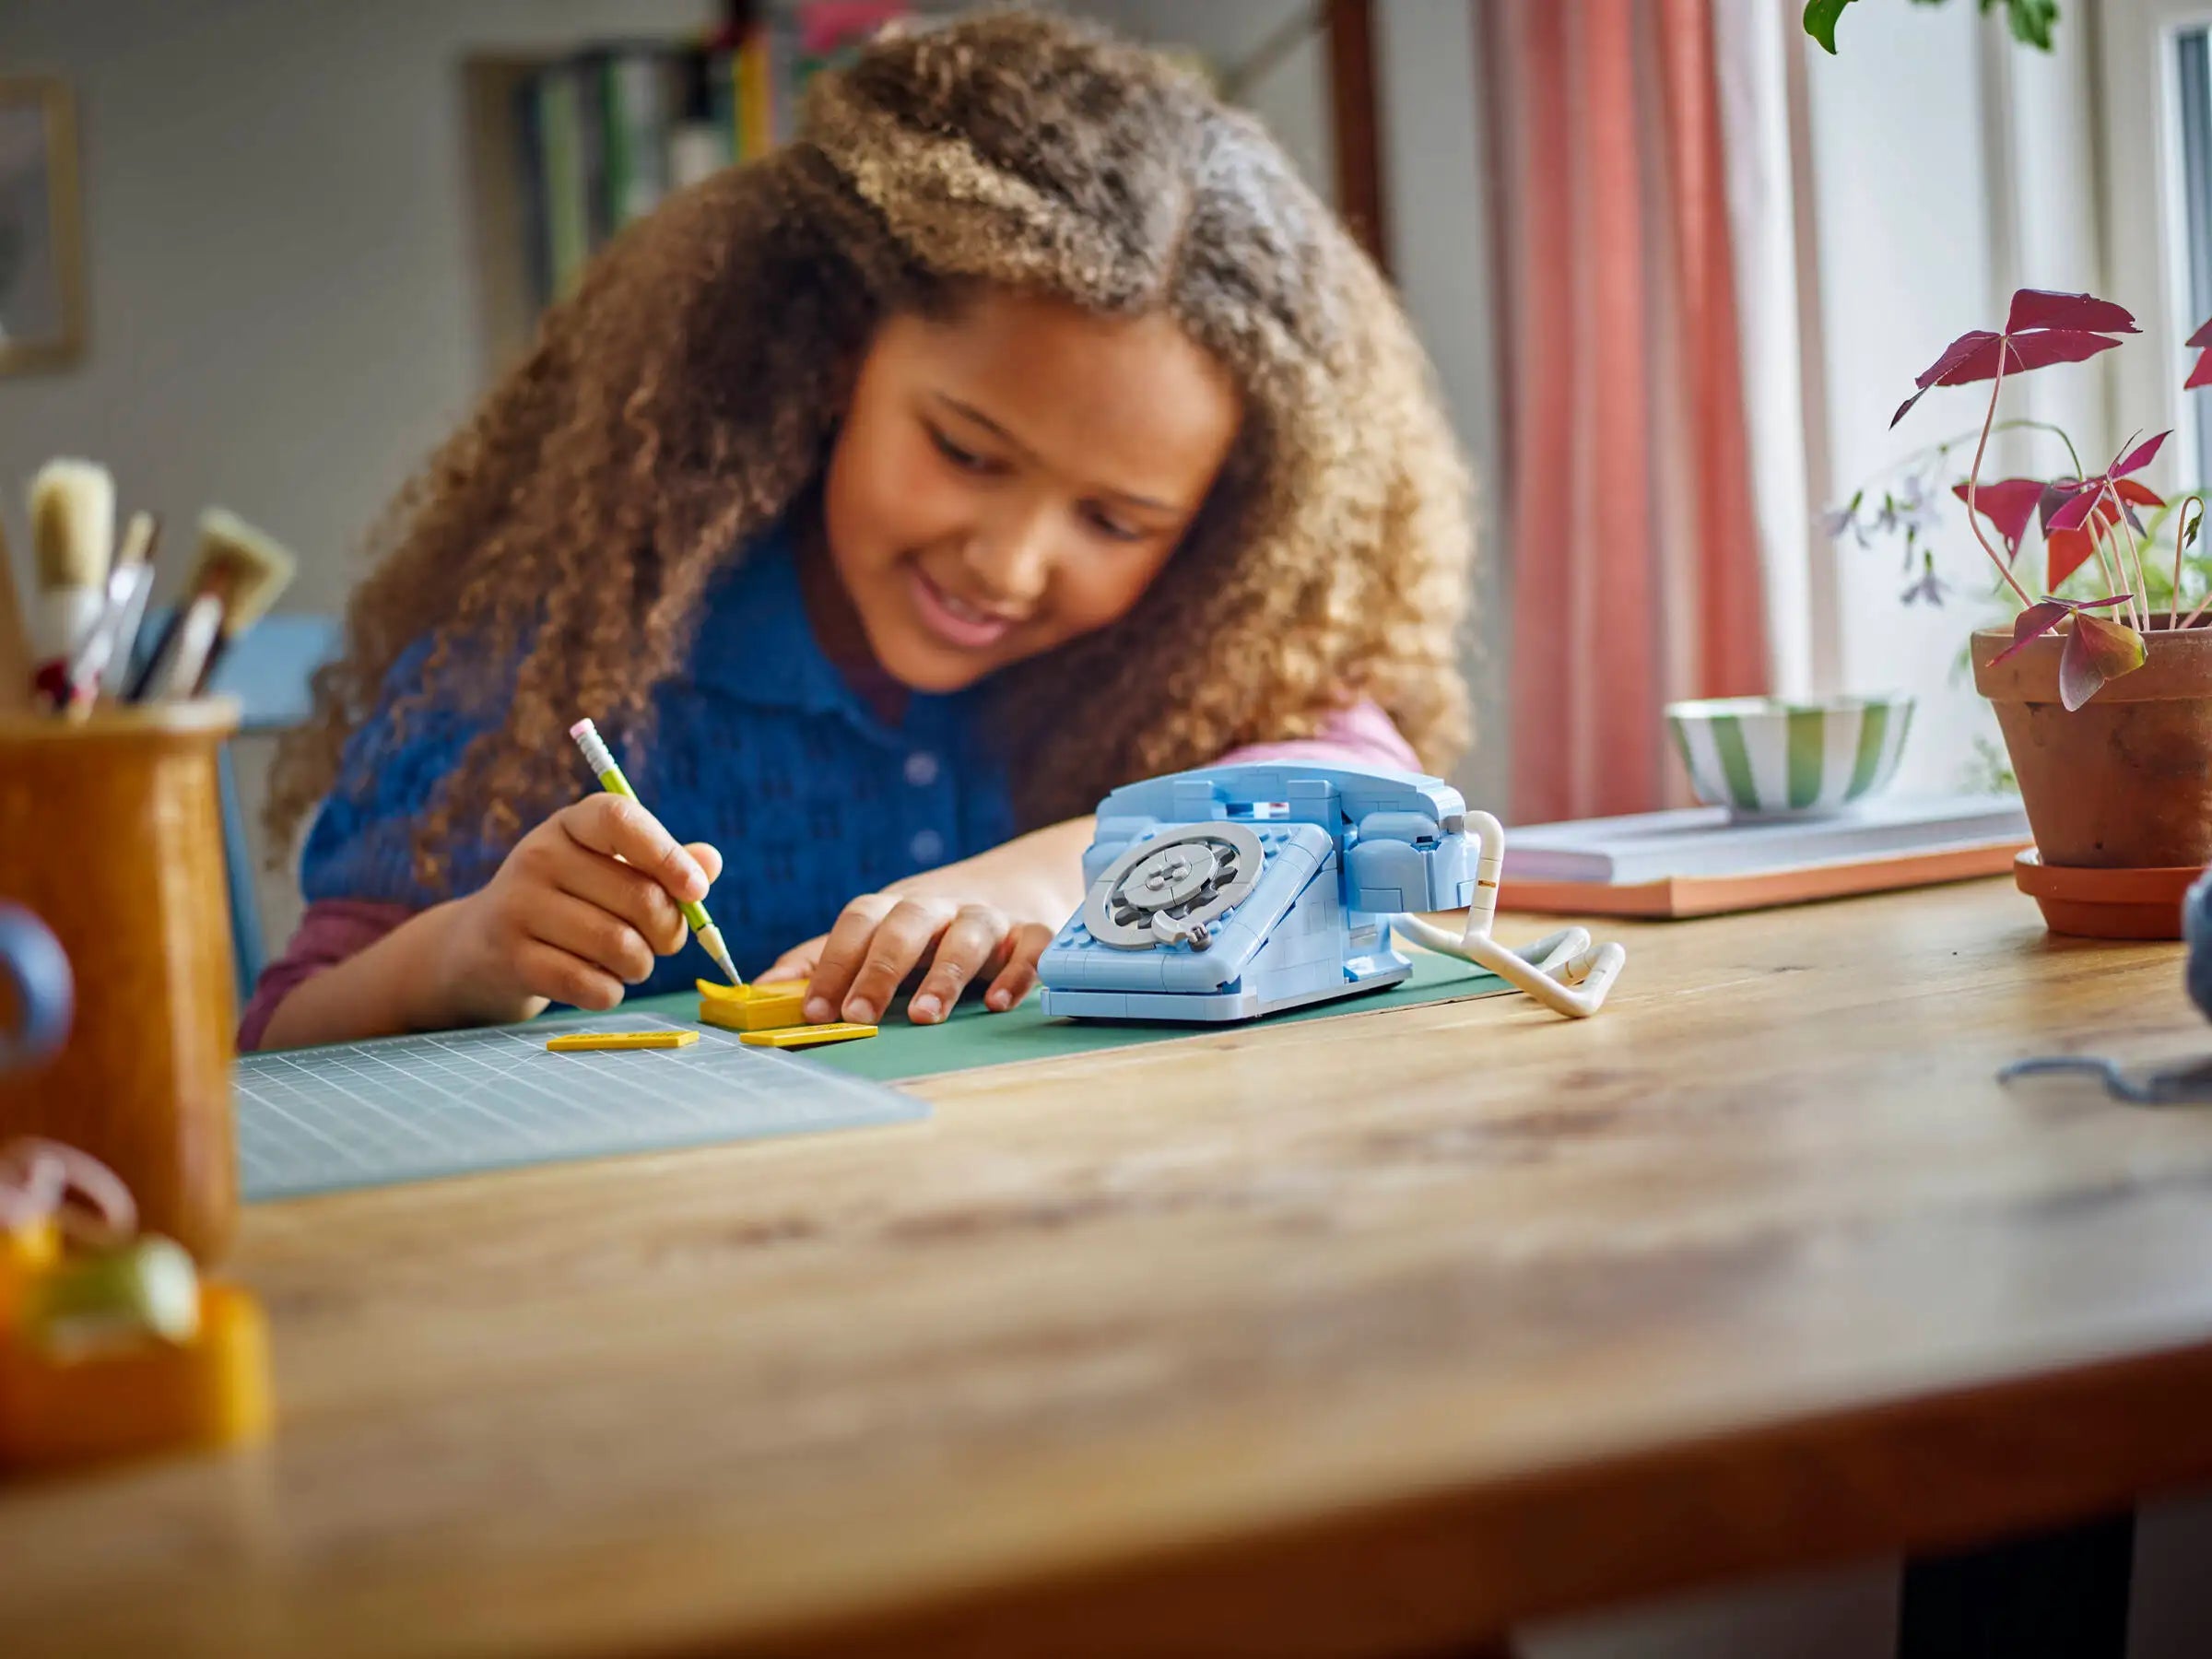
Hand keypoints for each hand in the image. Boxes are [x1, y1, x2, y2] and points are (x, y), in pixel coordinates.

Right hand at [436, 794, 723, 1024]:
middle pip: (639, 897)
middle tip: (663, 944)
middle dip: (668, 931)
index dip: (667, 854)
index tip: (696, 889)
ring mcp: (519, 906)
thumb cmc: (566, 902)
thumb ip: (661, 865)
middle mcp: (539, 855)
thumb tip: (710, 862)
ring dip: (641, 965)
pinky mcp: (510, 957)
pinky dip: (610, 992)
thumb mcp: (607, 870)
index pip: (620, 819)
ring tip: (630, 963)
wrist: (481, 947)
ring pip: (619, 945)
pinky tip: (602, 985)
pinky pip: (589, 984)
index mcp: (571, 824)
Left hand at [759, 867, 1058, 1027]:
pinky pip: (1030, 946)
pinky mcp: (1032, 931)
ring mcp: (988, 916)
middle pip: (906, 924)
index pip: (859, 921)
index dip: (834, 963)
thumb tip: (760, 987)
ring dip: (945, 973)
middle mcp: (939, 907)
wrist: (1018, 881)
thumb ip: (822, 959)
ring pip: (968, 933)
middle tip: (859, 1015)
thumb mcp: (878, 932)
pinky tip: (1000, 1004)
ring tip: (925, 1016)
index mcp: (895, 907)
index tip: (814, 1010)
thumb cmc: (930, 923)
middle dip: (880, 969)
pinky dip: (1018, 972)